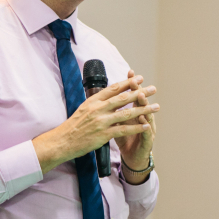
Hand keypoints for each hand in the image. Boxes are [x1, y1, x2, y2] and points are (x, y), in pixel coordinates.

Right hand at [33, 75, 158, 175]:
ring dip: (143, 109)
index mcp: (93, 100)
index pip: (114, 88)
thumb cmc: (73, 125)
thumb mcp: (84, 108)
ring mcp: (101, 122)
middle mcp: (98, 109)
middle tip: (153, 88)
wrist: (63, 141)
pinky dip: (136, 128)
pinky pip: (124, 130)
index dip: (128, 82)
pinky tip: (146, 125)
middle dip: (140, 92)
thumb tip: (110, 94)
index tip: (139, 78)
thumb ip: (97, 102)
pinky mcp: (103, 134)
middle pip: (123, 98)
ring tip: (156, 106)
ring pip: (126, 114)